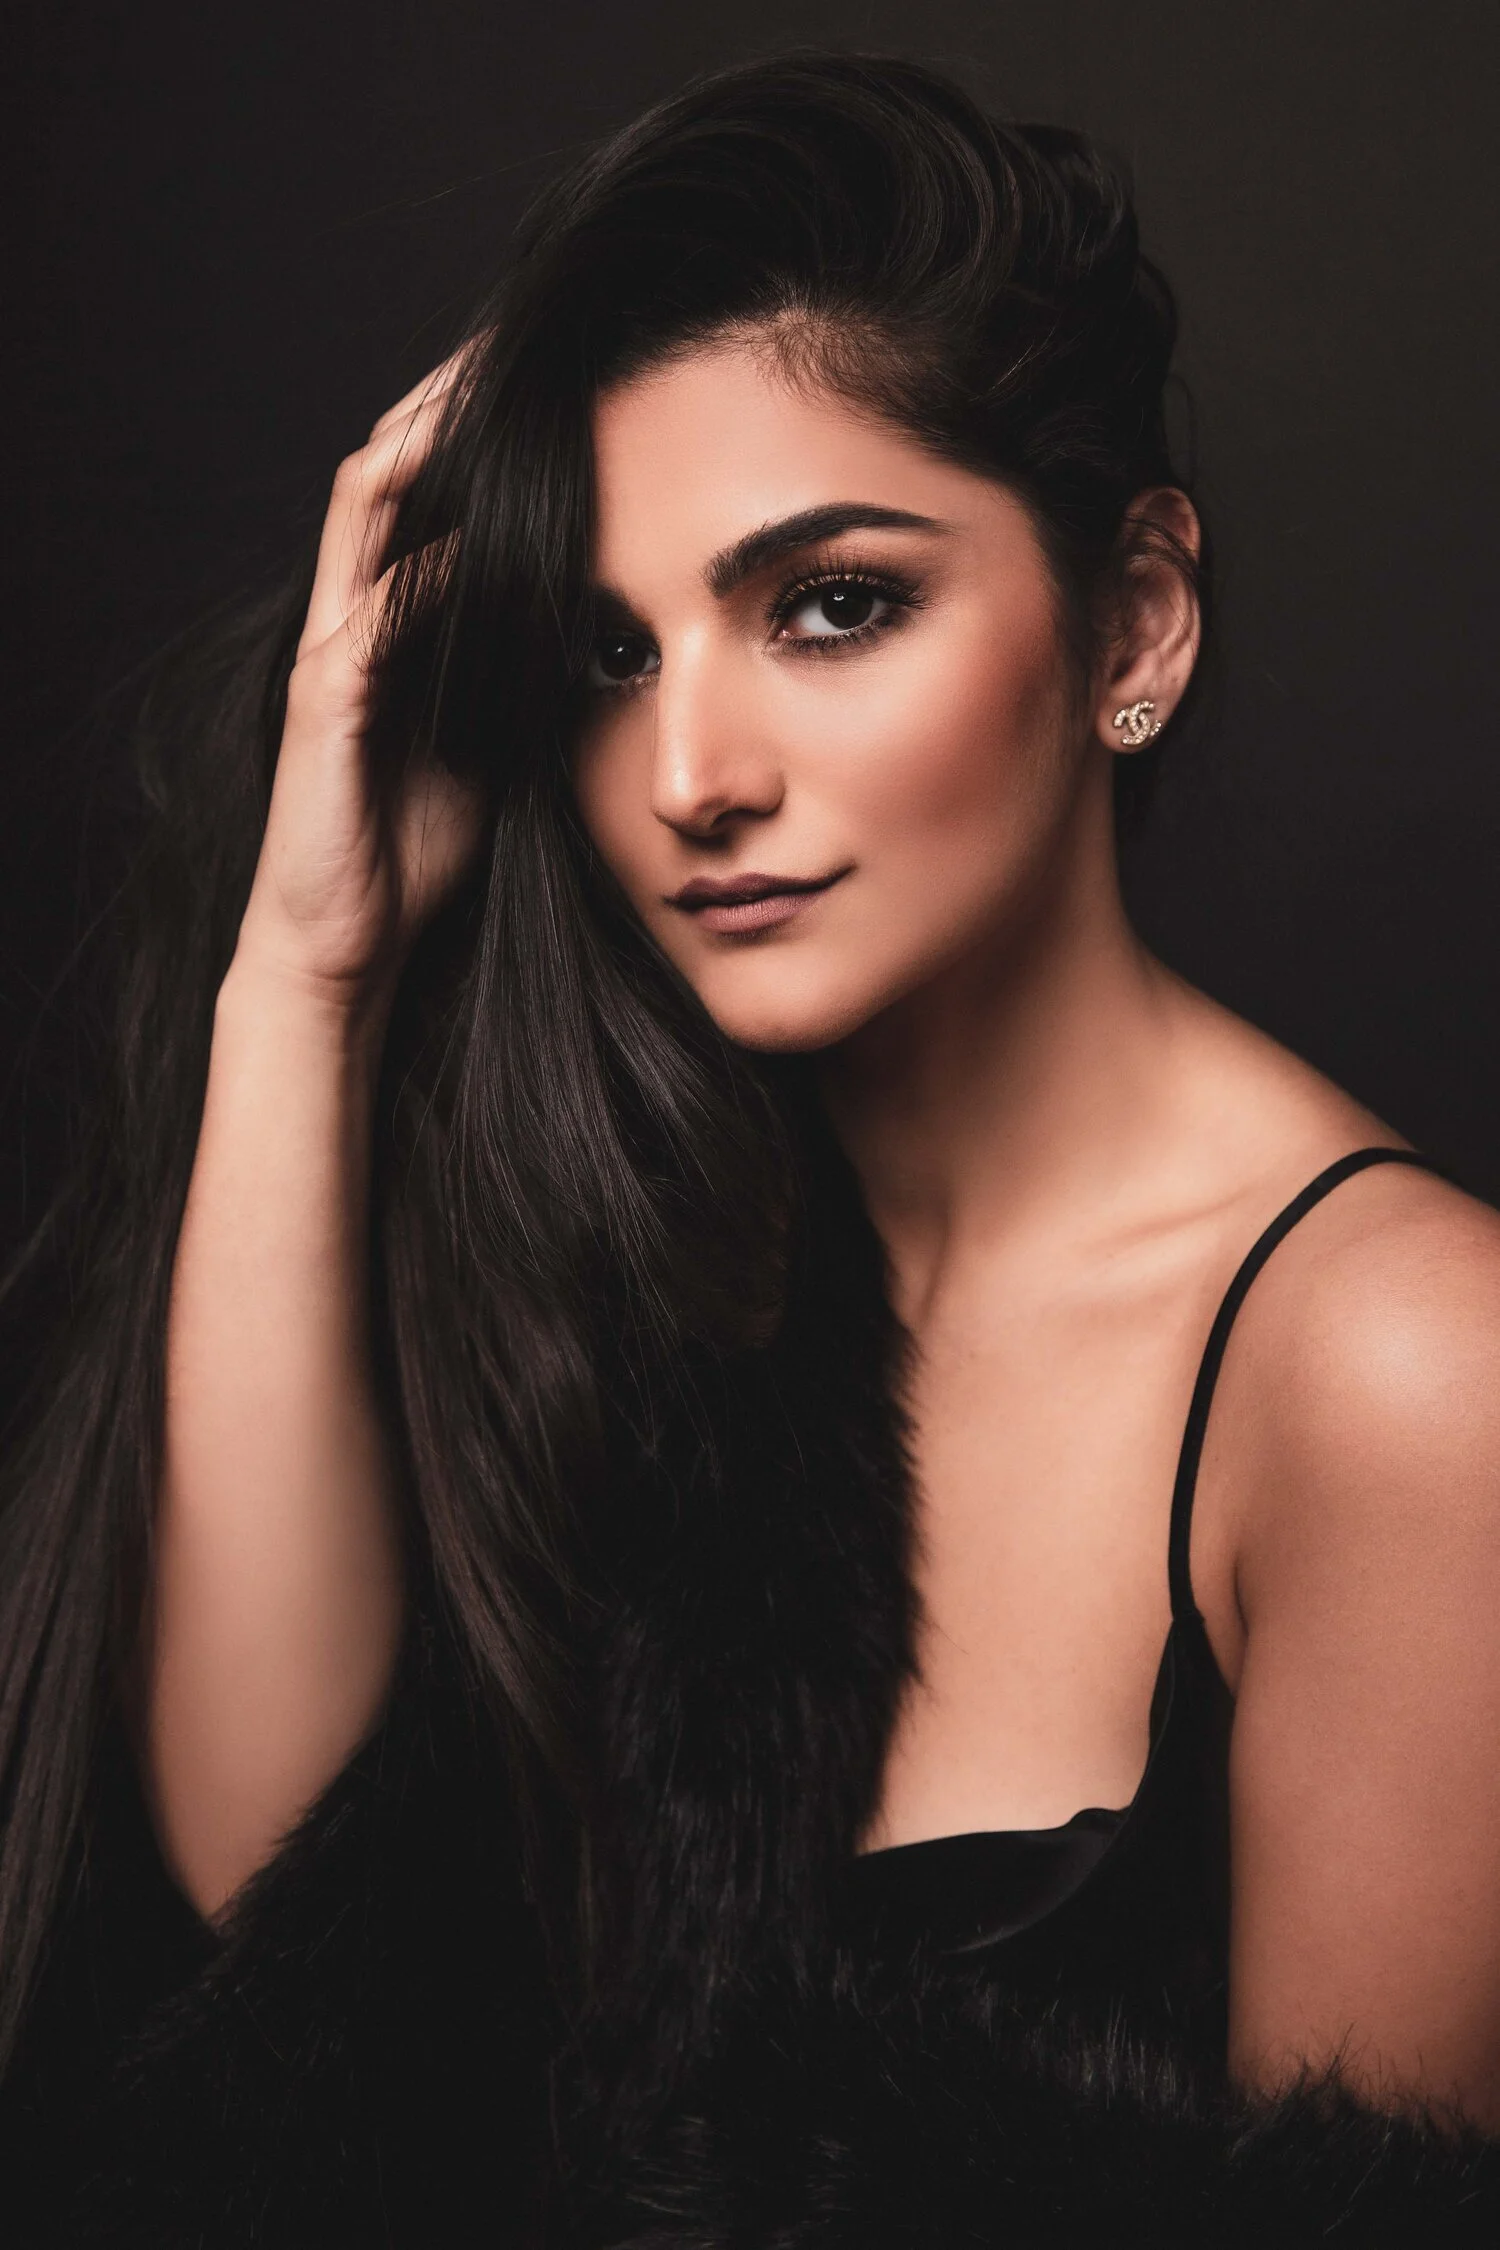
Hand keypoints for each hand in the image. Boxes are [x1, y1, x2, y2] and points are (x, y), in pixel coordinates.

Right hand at [235, 356, 483, 1011]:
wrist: (347, 943)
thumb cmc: (411, 848)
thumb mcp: (494, 744)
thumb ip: (524, 677)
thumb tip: (606, 633)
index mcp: (390, 622)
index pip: (423, 491)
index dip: (469, 429)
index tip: (545, 379)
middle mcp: (351, 619)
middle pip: (386, 469)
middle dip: (443, 401)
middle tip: (511, 345)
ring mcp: (332, 656)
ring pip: (363, 513)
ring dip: (422, 448)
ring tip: (482, 393)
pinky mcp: (327, 706)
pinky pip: (374, 617)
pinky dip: (425, 573)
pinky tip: (476, 542)